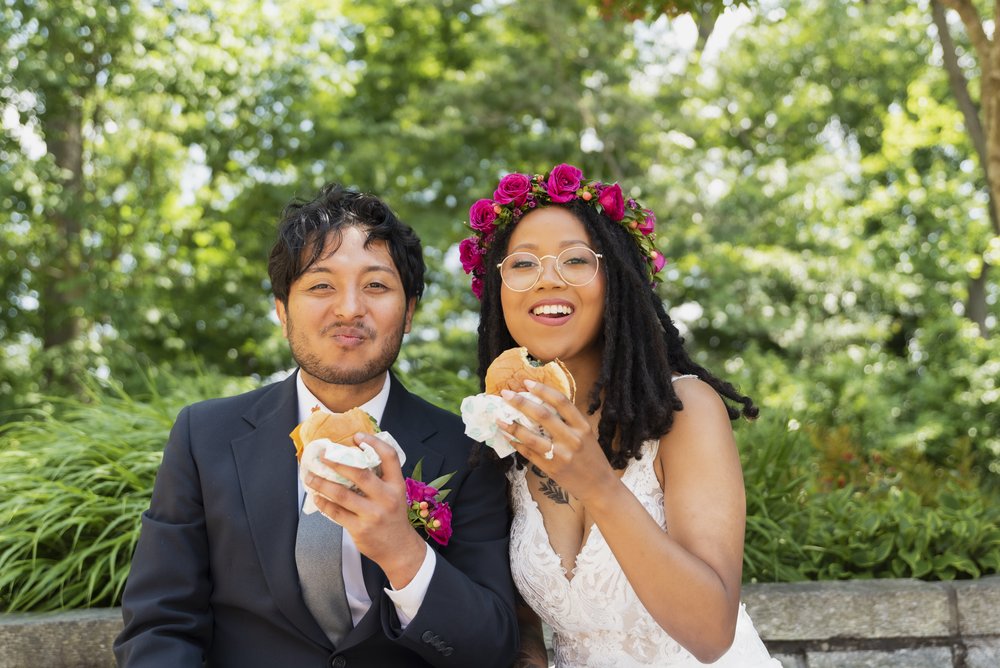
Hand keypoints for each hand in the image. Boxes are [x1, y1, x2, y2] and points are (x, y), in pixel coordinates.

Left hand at [305, 433, 425, 587]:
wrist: (399, 549)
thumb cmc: (393, 518)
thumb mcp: (395, 495)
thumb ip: (380, 479)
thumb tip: (352, 459)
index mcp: (397, 485)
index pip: (389, 457)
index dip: (373, 443)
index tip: (356, 436)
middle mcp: (386, 498)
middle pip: (360, 473)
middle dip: (338, 462)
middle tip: (323, 456)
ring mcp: (372, 514)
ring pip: (342, 494)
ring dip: (322, 483)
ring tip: (310, 476)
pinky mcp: (360, 529)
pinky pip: (336, 513)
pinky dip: (324, 503)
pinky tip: (317, 497)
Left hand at [497, 380, 615, 503]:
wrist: (599, 486)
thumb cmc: (591, 456)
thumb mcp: (586, 434)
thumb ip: (568, 421)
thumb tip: (542, 402)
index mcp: (582, 426)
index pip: (561, 402)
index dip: (542, 389)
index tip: (526, 382)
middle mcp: (572, 439)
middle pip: (542, 415)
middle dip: (521, 402)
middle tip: (506, 393)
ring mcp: (561, 455)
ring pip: (531, 437)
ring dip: (512, 426)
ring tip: (499, 418)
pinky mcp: (551, 468)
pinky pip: (529, 453)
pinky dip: (516, 444)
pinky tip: (507, 436)